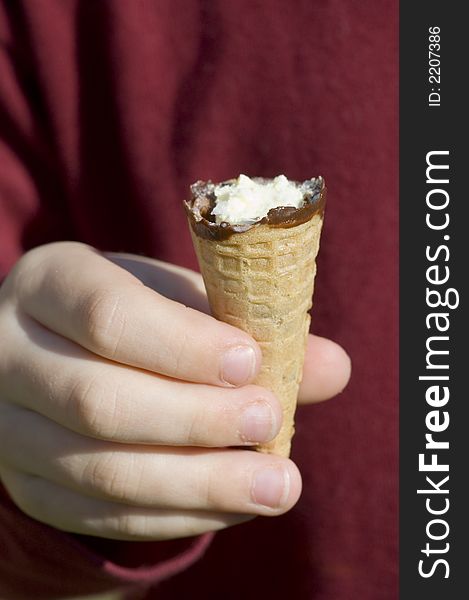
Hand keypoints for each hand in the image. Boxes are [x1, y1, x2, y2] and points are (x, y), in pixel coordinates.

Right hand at [0, 242, 349, 540]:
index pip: (106, 314)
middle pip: (98, 401)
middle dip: (194, 420)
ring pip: (100, 471)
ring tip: (277, 485)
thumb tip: (335, 367)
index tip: (250, 362)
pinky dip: (177, 513)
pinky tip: (235, 504)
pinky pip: (101, 515)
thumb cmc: (135, 315)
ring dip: (198, 483)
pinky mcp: (30, 485)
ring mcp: (10, 428)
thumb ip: (251, 328)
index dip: (181, 344)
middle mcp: (12, 354)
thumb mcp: (181, 301)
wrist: (65, 352)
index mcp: (50, 283)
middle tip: (269, 421)